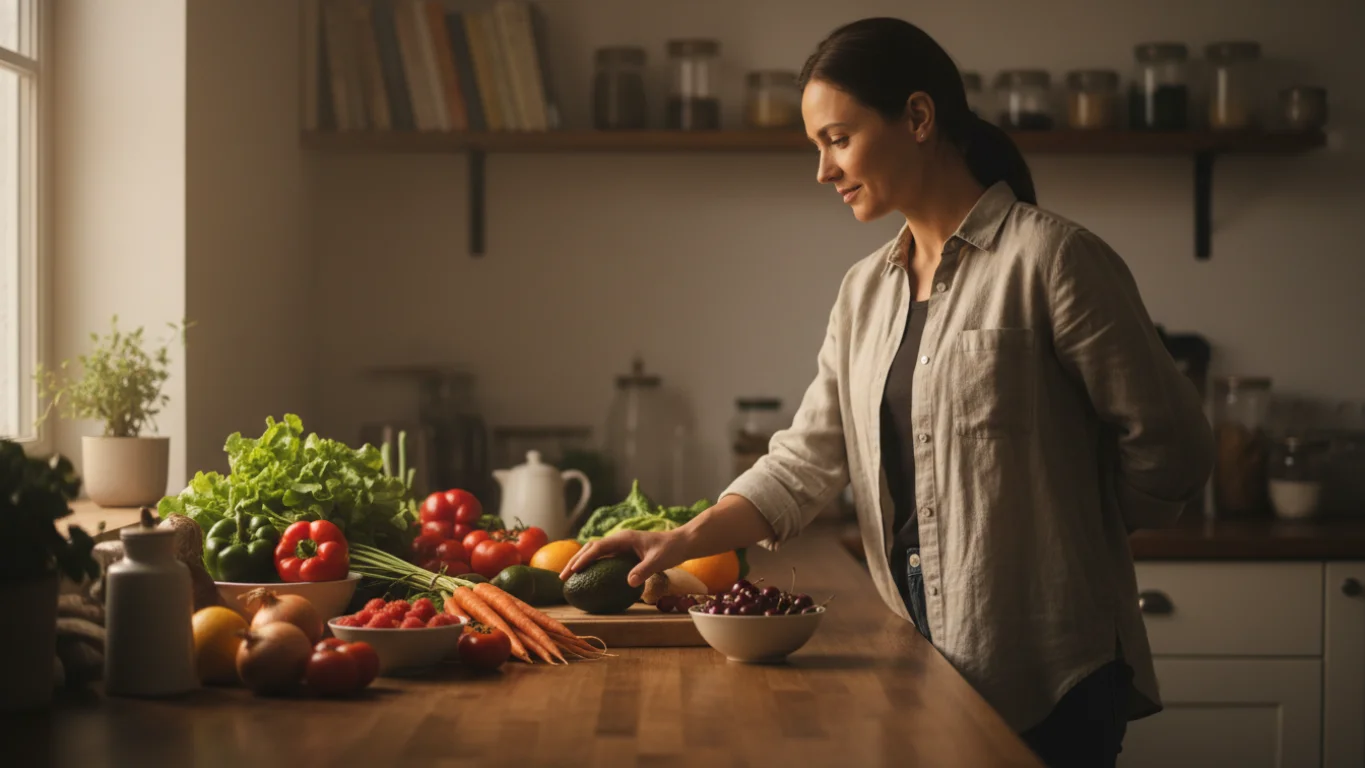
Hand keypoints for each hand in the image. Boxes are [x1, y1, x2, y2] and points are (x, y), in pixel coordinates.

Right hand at [559, 529, 691, 587]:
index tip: (573, 570)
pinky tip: (588, 577)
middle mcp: (619, 540)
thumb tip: (628, 583)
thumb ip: (644, 571)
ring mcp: (620, 546)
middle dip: (576, 561)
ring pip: (595, 552)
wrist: (681, 543)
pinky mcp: (624, 552)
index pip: (598, 547)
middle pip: (591, 548)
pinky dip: (592, 565)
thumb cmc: (670, 550)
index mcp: (624, 538)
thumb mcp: (658, 561)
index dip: (584, 558)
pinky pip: (603, 558)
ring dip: (581, 562)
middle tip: (563, 577)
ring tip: (569, 577)